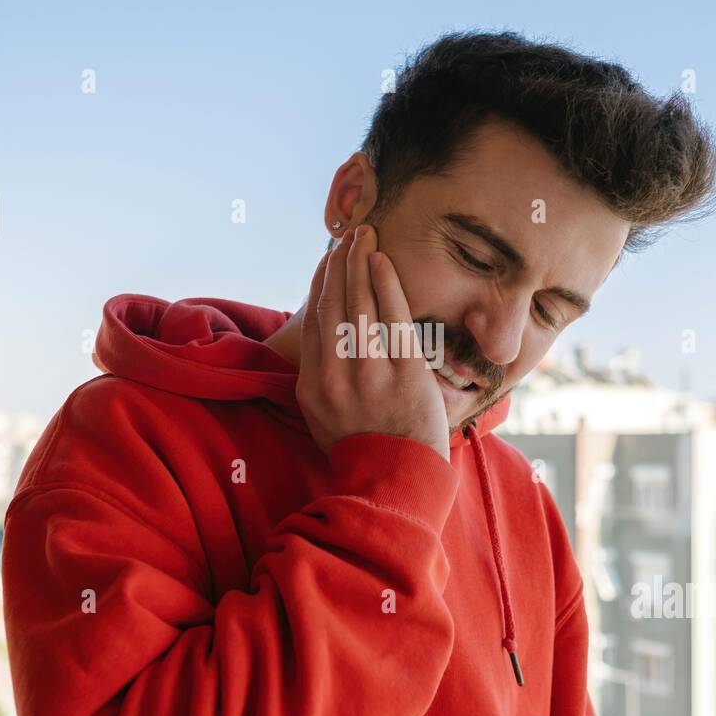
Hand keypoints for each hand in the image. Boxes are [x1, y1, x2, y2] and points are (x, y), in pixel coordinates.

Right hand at [297, 224, 450, 462]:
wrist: (395, 481)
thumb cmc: (361, 448)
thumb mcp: (321, 417)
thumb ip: (317, 378)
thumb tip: (321, 338)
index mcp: (312, 385)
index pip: (314, 320)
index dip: (320, 283)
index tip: (328, 259)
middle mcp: (335, 376)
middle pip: (333, 304)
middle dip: (340, 263)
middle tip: (347, 235)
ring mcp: (370, 374)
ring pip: (360, 304)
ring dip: (360, 262)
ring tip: (364, 235)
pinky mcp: (403, 373)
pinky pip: (392, 317)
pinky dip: (386, 284)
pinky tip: (382, 260)